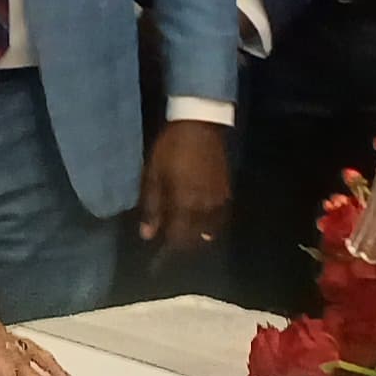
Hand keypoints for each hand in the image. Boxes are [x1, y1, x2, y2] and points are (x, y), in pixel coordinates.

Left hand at [138, 120, 231, 248]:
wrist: (200, 125)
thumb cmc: (171, 148)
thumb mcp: (154, 175)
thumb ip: (152, 207)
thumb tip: (148, 235)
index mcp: (185, 204)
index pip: (179, 238)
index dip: (169, 248)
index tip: (159, 250)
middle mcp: (205, 207)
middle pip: (195, 237)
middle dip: (183, 243)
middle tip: (171, 240)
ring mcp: (219, 200)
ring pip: (210, 229)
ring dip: (197, 234)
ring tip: (185, 232)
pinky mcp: (227, 192)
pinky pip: (220, 217)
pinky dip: (210, 223)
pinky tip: (201, 220)